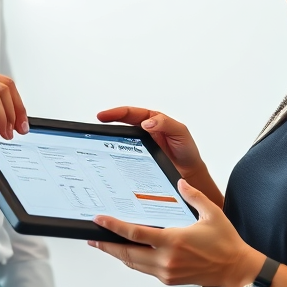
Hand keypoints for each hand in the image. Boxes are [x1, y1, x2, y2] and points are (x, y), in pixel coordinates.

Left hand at [90, 181, 260, 286]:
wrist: (237, 270)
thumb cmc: (226, 241)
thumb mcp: (212, 213)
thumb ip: (193, 196)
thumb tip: (179, 182)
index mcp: (174, 241)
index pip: (135, 234)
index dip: (114, 227)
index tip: (99, 219)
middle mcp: (166, 260)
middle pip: (127, 252)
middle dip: (106, 245)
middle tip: (90, 237)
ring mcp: (166, 272)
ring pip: (133, 263)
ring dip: (116, 253)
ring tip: (102, 244)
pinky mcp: (169, 279)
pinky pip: (143, 269)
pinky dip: (131, 259)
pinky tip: (126, 251)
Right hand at [96, 107, 221, 205]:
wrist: (189, 173)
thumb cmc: (187, 150)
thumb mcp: (180, 132)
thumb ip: (165, 124)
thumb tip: (146, 122)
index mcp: (152, 120)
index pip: (131, 113)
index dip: (116, 113)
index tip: (103, 116)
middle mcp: (143, 132)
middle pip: (121, 125)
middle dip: (108, 123)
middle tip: (96, 125)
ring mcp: (139, 146)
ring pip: (120, 140)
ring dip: (110, 140)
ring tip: (99, 141)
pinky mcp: (138, 160)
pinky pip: (124, 156)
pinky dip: (115, 156)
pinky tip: (109, 158)